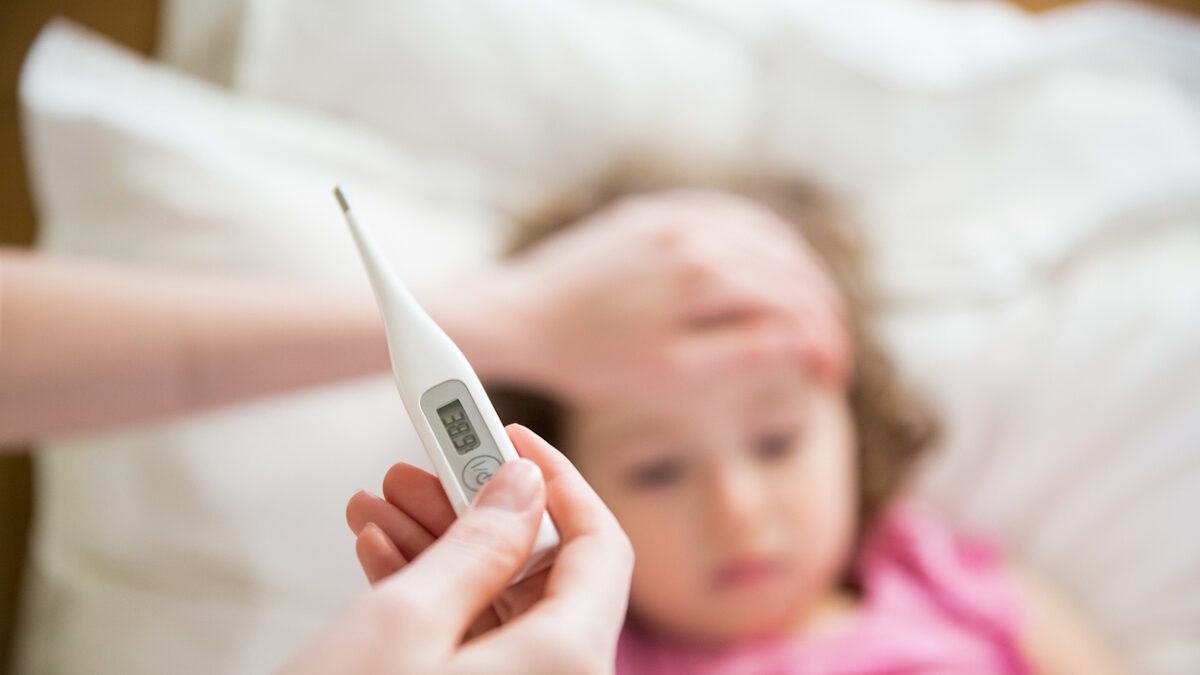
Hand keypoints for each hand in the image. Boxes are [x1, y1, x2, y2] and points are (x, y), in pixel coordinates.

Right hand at [279, 425, 632, 674]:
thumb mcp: (404, 623)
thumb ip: (479, 545)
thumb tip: (524, 485)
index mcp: (566, 663)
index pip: (600, 545)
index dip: (558, 479)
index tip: (507, 433)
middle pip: (541, 572)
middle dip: (475, 510)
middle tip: (418, 464)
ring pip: (498, 606)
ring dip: (439, 547)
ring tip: (377, 503)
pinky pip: (471, 643)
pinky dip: (428, 598)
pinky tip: (378, 553)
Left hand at [443, 190, 848, 403]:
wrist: (520, 317)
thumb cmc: (590, 358)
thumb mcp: (671, 372)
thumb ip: (743, 352)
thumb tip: (804, 343)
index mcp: (704, 275)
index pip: (793, 303)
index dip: (823, 341)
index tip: (832, 376)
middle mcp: (696, 232)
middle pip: (788, 265)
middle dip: (821, 310)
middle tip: (832, 351)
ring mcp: (673, 214)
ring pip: (764, 234)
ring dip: (800, 272)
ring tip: (813, 313)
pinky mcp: (653, 212)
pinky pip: (726, 213)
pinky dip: (762, 240)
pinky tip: (770, 267)